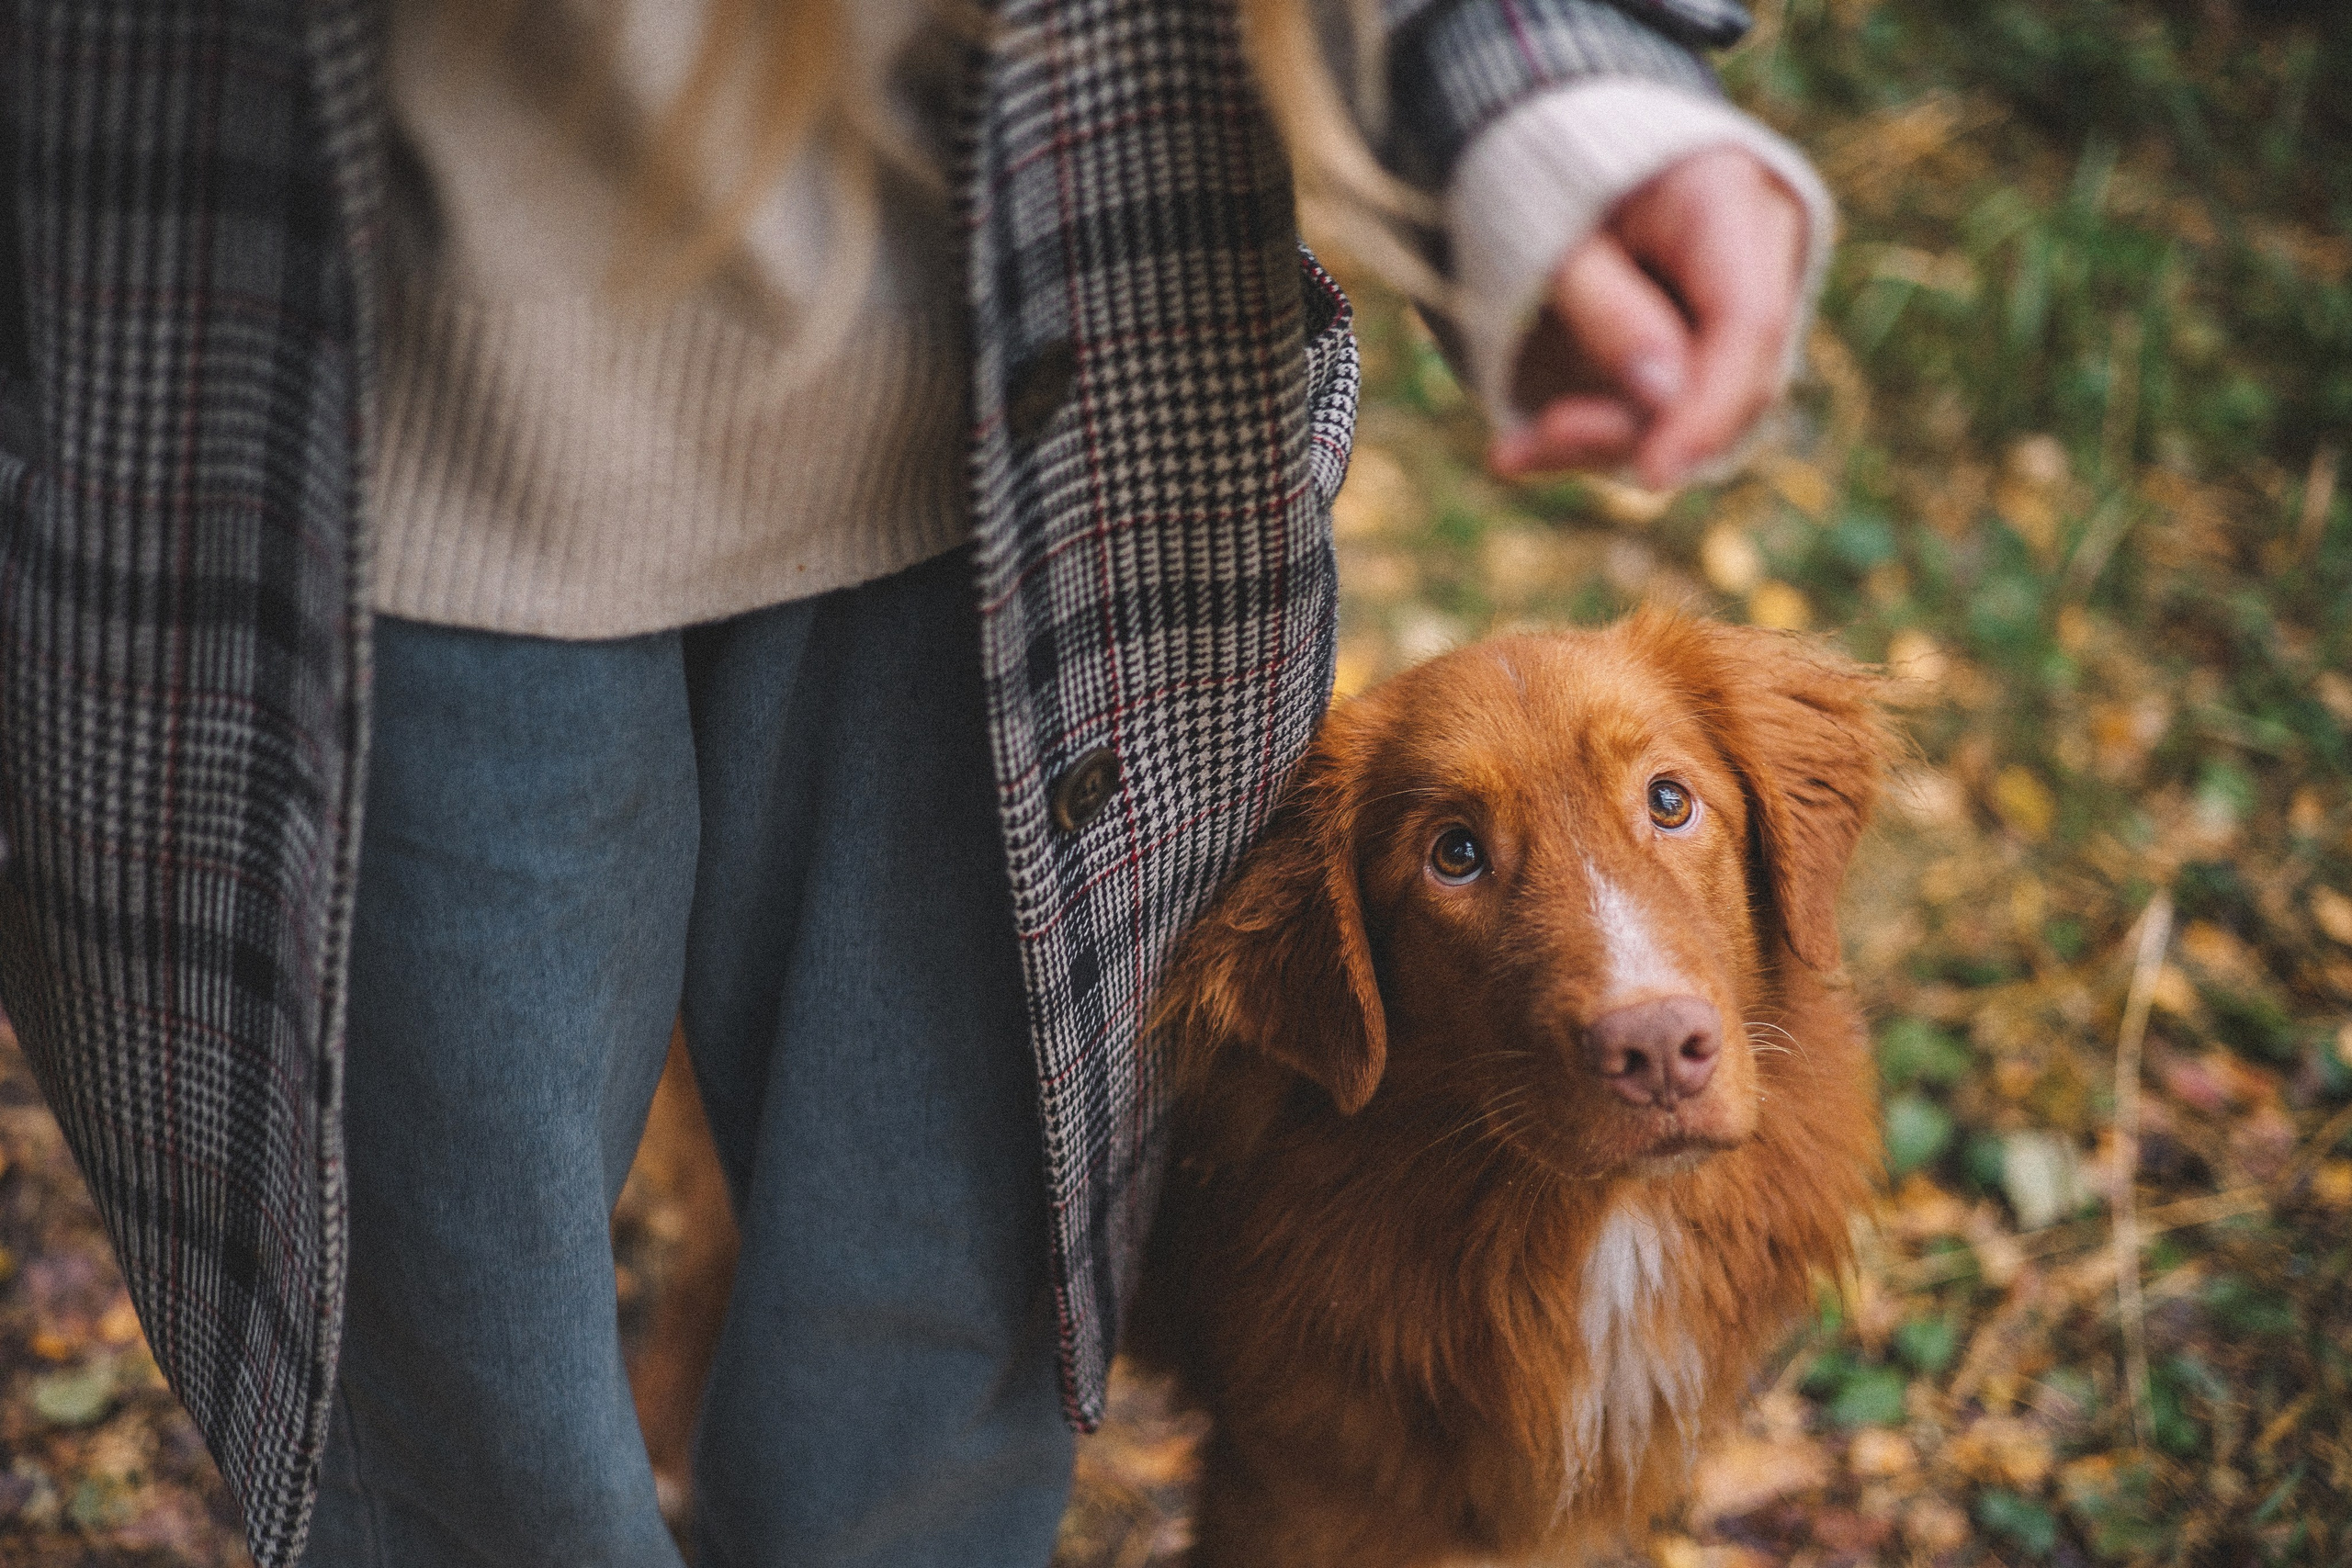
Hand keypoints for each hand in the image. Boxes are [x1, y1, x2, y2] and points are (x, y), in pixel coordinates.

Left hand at [1488, 146, 1806, 489]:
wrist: (1561, 146)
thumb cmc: (1555, 176)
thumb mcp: (1557, 231)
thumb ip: (1609, 307)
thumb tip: (1662, 400)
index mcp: (1731, 201)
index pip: (1749, 323)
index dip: (1709, 410)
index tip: (1655, 474)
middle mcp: (1759, 259)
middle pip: (1736, 379)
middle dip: (1643, 431)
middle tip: (1541, 439)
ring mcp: (1740, 309)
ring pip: (1703, 409)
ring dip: (1610, 443)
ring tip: (1514, 450)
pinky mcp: (1705, 348)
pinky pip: (1668, 409)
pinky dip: (1598, 434)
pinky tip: (1519, 451)